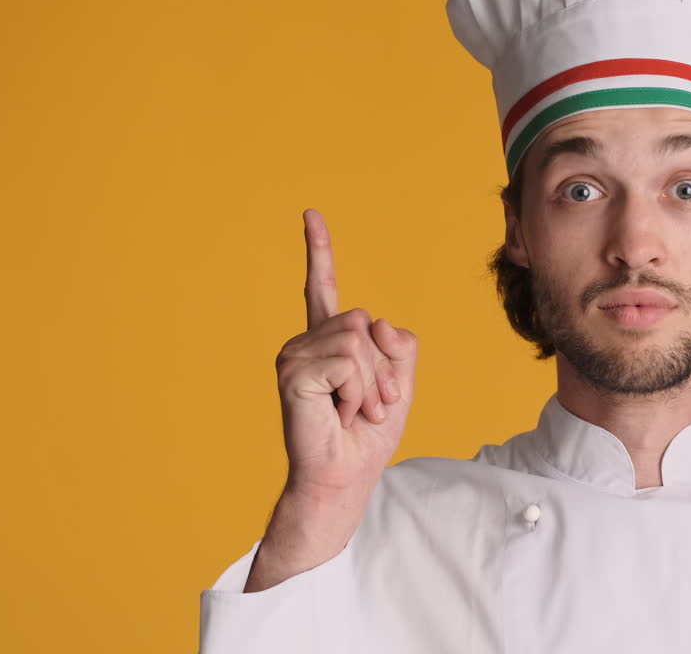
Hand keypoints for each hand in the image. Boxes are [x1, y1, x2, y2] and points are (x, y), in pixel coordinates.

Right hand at [274, 208, 417, 501]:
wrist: (345, 476)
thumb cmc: (367, 435)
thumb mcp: (399, 384)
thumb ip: (397, 345)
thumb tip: (375, 322)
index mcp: (328, 342)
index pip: (322, 289)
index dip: (319, 251)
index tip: (311, 214)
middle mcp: (306, 343)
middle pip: (365, 322)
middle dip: (383, 369)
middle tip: (371, 405)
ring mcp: (294, 356)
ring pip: (358, 341)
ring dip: (372, 384)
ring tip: (354, 411)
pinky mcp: (292, 373)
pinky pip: (347, 362)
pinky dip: (358, 392)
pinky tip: (339, 413)